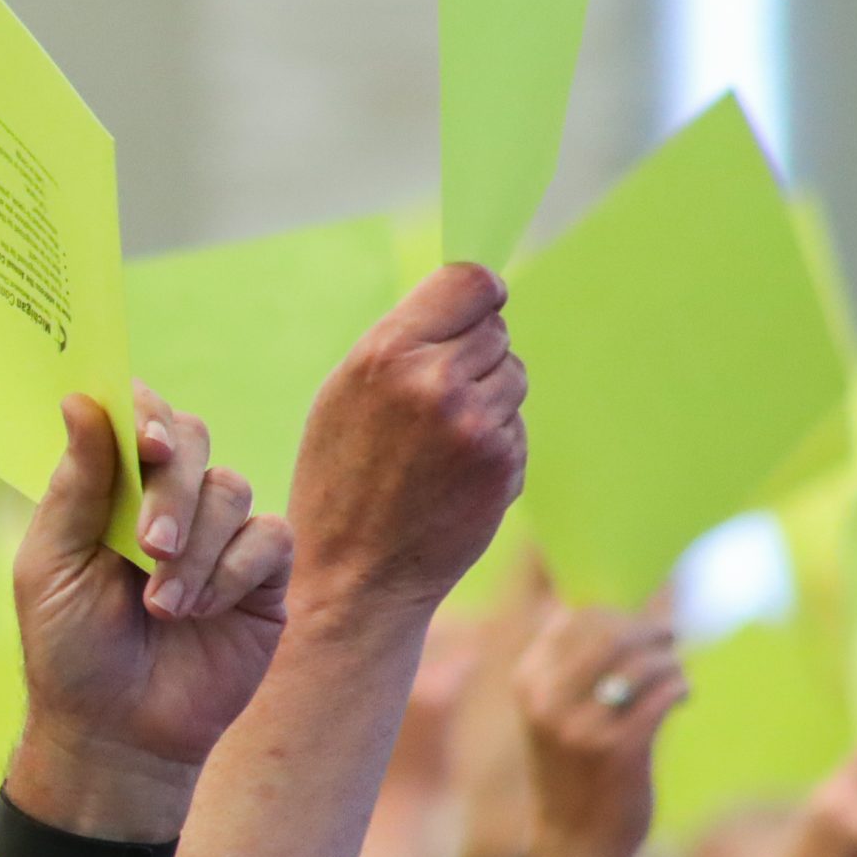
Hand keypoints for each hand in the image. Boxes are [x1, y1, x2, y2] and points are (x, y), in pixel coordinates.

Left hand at [11, 387, 293, 839]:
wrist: (116, 733)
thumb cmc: (70, 650)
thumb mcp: (53, 565)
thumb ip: (76, 484)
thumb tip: (80, 399)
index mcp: (110, 486)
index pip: (135, 416)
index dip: (145, 412)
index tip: (145, 443)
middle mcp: (168, 499)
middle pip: (192, 438)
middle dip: (172, 488)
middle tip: (149, 545)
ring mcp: (218, 534)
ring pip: (231, 488)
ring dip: (195, 549)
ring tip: (162, 607)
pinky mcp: (262, 575)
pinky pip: (268, 537)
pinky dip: (232, 572)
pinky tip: (200, 612)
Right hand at [289, 264, 526, 615]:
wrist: (352, 576)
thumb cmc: (340, 483)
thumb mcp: (343, 398)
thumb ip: (401, 345)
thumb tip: (470, 300)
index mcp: (384, 354)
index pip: (468, 281)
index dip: (481, 292)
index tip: (482, 305)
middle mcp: (432, 381)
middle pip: (495, 330)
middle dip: (475, 357)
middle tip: (436, 404)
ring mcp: (473, 423)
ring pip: (513, 376)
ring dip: (489, 401)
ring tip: (438, 446)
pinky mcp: (502, 462)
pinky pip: (516, 426)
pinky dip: (495, 446)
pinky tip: (453, 478)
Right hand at [514, 606, 689, 856]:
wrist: (573, 844)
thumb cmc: (571, 771)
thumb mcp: (553, 714)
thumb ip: (571, 665)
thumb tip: (602, 610)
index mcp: (528, 685)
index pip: (575, 619)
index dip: (616, 614)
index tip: (639, 626)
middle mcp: (548, 702)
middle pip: (610, 632)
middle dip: (648, 631)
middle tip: (668, 640)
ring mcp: (582, 727)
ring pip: (642, 662)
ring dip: (669, 663)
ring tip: (676, 676)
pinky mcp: (620, 751)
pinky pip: (663, 695)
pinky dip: (680, 687)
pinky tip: (683, 697)